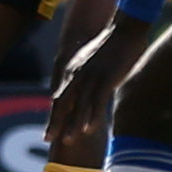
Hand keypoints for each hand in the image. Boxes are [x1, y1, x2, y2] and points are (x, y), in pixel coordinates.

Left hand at [47, 14, 154, 150]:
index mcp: (72, 70)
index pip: (59, 96)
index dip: (54, 114)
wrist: (123, 30)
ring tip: (67, 140)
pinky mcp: (105, 78)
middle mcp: (76, 74)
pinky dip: (92, 116)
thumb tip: (88, 89)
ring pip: (78, 105)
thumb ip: (86, 75)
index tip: (49, 129)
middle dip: (55, 122)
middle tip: (48, 139)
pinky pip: (96, 101)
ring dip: (72, 124)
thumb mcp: (92, 61)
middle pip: (62, 103)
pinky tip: (90, 129)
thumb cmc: (111, 46)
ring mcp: (90, 77)